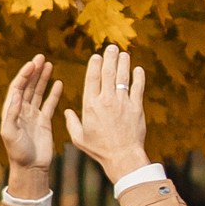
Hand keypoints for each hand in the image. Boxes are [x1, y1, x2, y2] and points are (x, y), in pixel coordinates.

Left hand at [0, 54, 62, 179]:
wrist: (31, 168)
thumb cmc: (17, 153)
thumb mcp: (10, 133)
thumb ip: (12, 113)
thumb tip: (16, 93)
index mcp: (11, 111)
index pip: (17, 87)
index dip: (24, 75)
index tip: (32, 64)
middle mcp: (21, 111)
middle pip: (28, 86)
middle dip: (34, 71)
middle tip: (41, 57)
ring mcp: (33, 116)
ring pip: (38, 92)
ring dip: (43, 78)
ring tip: (49, 64)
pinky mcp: (44, 122)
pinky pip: (49, 104)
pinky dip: (54, 93)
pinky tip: (58, 83)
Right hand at [65, 43, 151, 182]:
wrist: (122, 157)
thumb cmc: (100, 149)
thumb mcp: (80, 138)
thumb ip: (72, 123)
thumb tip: (66, 111)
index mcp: (90, 105)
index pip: (92, 78)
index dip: (95, 64)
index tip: (97, 56)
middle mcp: (106, 100)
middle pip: (108, 72)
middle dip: (110, 57)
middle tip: (112, 48)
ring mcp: (122, 102)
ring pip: (123, 77)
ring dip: (124, 63)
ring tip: (124, 54)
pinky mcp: (136, 107)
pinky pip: (138, 87)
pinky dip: (138, 77)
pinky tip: (138, 70)